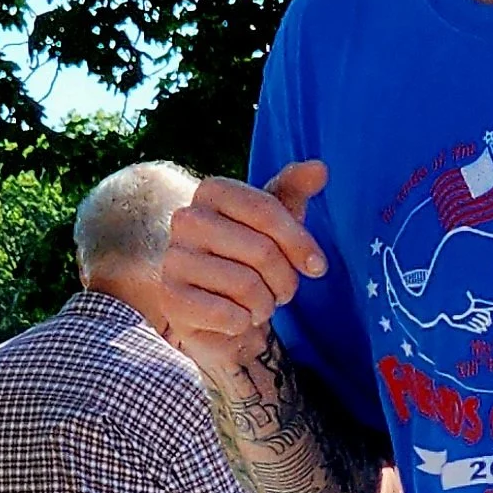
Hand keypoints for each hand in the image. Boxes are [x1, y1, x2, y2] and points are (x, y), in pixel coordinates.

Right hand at [161, 165, 329, 373]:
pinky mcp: (171, 299)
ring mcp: (174, 259)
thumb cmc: (250, 261)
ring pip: (247, 285)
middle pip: (262, 251)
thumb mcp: (275, 223)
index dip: (299, 243)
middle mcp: (186, 219)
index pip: (267, 211)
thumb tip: (320, 168)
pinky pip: (229, 315)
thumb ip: (295, 191)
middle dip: (284, 280)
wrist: (219, 312)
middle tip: (280, 291)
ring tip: (257, 305)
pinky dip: (243, 324)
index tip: (317, 267)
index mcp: (211, 192)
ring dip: (264, 305)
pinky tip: (236, 320)